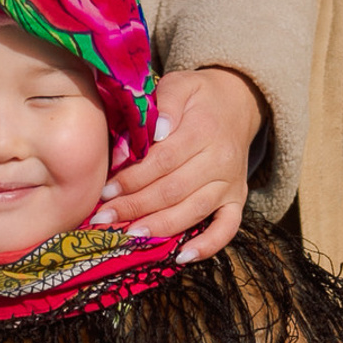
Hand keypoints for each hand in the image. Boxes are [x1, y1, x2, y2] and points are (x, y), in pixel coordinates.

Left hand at [91, 66, 264, 262]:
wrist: (237, 103)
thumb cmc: (198, 97)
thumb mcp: (180, 84)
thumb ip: (163, 104)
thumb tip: (151, 132)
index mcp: (203, 130)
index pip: (163, 161)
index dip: (133, 179)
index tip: (105, 190)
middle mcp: (220, 161)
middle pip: (173, 190)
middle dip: (135, 207)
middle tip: (105, 219)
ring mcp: (230, 184)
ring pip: (193, 212)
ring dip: (159, 228)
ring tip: (130, 236)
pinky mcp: (237, 200)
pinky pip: (227, 229)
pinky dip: (207, 246)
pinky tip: (182, 257)